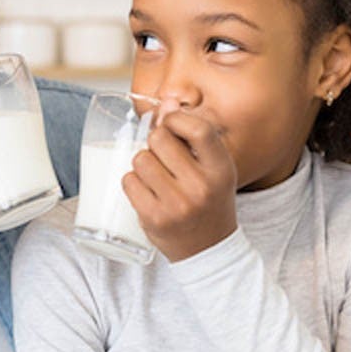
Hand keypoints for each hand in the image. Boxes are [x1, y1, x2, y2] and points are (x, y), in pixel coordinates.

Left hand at [122, 100, 237, 261]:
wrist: (209, 249)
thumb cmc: (209, 200)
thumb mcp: (213, 169)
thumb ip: (193, 136)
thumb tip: (167, 102)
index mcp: (221, 170)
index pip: (198, 129)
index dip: (177, 118)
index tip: (171, 124)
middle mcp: (201, 187)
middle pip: (160, 139)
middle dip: (155, 141)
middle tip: (162, 156)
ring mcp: (177, 204)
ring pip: (140, 159)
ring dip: (142, 163)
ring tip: (155, 176)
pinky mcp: (154, 218)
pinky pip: (129, 181)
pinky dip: (132, 182)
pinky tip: (146, 191)